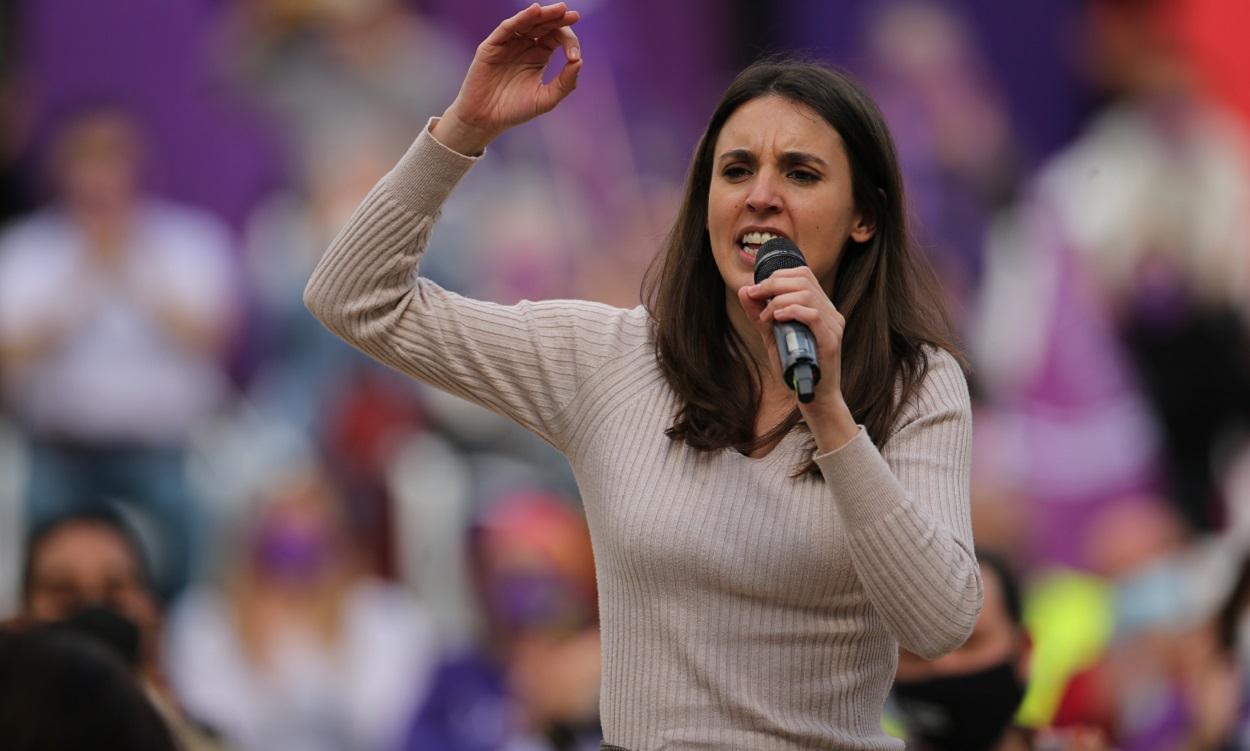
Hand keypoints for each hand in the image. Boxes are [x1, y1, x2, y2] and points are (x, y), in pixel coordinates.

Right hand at [433, 3, 581, 154]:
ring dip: (543, 14)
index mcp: (539, 55)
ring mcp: (508, 43)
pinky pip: (508, 28)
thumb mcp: (546, 99)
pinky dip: (521, 19)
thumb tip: (579, 61)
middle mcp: (524, 45)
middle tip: (574, 15)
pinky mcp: (492, 45)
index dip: (569, 42)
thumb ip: (565, 82)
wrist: (486, 120)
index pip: (557, 37)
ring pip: (527, 22)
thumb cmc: (515, 110)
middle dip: (559, 19)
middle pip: (544, 25)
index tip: (574, 56)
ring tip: (560, 10)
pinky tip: (534, 12)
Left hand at [738, 268, 857, 451]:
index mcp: (820, 307)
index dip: (777, 275)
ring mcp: (833, 325)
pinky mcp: (831, 341)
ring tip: (766, 316)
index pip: (803, 274)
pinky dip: (792, 311)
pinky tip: (777, 318)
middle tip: (755, 296)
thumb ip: (759, 314)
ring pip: (808, 294)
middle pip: (804, 279)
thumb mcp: (772, 335)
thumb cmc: (794, 366)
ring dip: (779, 299)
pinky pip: (814, 315)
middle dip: (773, 284)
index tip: (755, 289)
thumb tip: (745, 290)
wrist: (812, 396)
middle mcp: (830, 312)